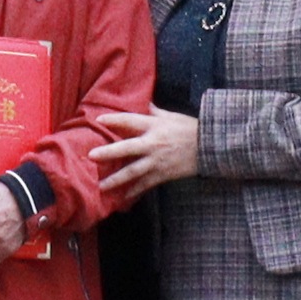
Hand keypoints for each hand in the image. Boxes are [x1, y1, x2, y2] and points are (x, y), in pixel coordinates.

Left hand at [82, 104, 199, 193]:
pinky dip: (134, 191)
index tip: (98, 120)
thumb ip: (154, 111)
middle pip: (126, 149)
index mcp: (154, 126)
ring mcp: (157, 161)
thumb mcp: (172, 116)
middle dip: (108, 153)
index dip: (114, 119)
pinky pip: (146, 184)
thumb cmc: (190, 128)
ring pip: (133, 172)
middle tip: (90, 157)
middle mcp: (153, 144)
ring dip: (116, 180)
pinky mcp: (163, 174)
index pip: (130, 121)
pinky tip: (123, 197)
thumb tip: (143, 102)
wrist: (210, 147)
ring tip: (101, 186)